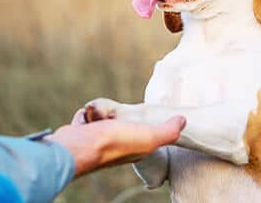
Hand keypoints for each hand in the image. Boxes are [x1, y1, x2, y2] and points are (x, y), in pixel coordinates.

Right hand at [46, 108, 185, 177]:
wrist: (78, 147)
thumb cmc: (114, 143)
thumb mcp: (148, 137)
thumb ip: (167, 132)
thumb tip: (183, 121)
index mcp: (135, 149)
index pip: (144, 135)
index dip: (145, 124)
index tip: (143, 115)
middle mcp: (116, 148)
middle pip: (122, 126)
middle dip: (119, 116)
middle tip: (118, 112)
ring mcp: (97, 142)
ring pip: (103, 121)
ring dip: (102, 113)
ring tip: (102, 113)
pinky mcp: (80, 135)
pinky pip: (86, 119)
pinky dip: (86, 115)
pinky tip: (87, 116)